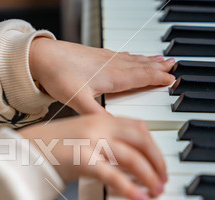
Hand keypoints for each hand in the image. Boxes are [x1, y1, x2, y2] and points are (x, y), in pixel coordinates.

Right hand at [18, 115, 167, 199]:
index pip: (136, 127)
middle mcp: (97, 127)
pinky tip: (138, 198)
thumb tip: (120, 162)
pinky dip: (129, 188)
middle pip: (140, 139)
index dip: (152, 145)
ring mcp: (90, 141)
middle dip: (157, 160)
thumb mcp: (77, 138)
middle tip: (163, 179)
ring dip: (148, 176)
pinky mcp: (82, 159)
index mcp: (97, 119)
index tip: (158, 161)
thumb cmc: (45, 148)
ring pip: (131, 157)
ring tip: (155, 192)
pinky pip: (113, 175)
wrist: (21, 152)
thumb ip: (100, 143)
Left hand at [29, 38, 175, 114]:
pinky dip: (131, 56)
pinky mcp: (94, 55)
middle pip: (141, 66)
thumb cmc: (58, 75)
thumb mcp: (77, 100)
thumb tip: (112, 128)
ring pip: (132, 59)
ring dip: (148, 60)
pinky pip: (120, 55)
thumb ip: (95, 114)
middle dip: (158, 67)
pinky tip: (129, 56)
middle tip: (174, 65)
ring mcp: (103, 58)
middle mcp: (111, 65)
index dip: (157, 79)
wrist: (41, 56)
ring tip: (161, 58)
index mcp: (111, 77)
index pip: (141, 77)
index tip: (172, 79)